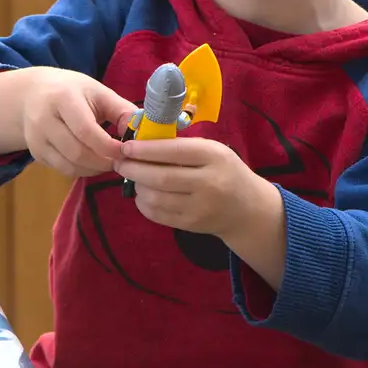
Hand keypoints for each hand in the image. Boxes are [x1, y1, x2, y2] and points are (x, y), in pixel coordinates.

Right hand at [20, 68, 137, 177]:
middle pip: (77, 152)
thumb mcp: (99, 92)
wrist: (32, 94)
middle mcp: (44, 120)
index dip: (108, 146)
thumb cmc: (73, 91)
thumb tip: (142, 133)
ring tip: (109, 161)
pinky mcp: (35, 153)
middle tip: (121, 161)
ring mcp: (36, 139)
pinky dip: (82, 171)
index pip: (86, 130)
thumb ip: (122, 111)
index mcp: (63, 99)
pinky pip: (63, 170)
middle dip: (103, 161)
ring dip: (94, 169)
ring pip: (69, 166)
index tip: (126, 151)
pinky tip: (93, 162)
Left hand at [114, 138, 271, 235]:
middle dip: (134, 169)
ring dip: (137, 187)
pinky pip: (158, 214)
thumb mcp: (214, 152)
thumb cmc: (226, 172)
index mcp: (214, 157)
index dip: (146, 149)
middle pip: (161, 177)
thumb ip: (184, 147)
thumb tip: (143, 143)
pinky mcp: (191, 224)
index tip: (126, 147)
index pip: (174, 151)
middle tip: (120, 163)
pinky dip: (143, 204)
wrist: (248, 210)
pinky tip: (142, 195)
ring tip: (132, 178)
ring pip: (156, 197)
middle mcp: (208, 183)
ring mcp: (200, 207)